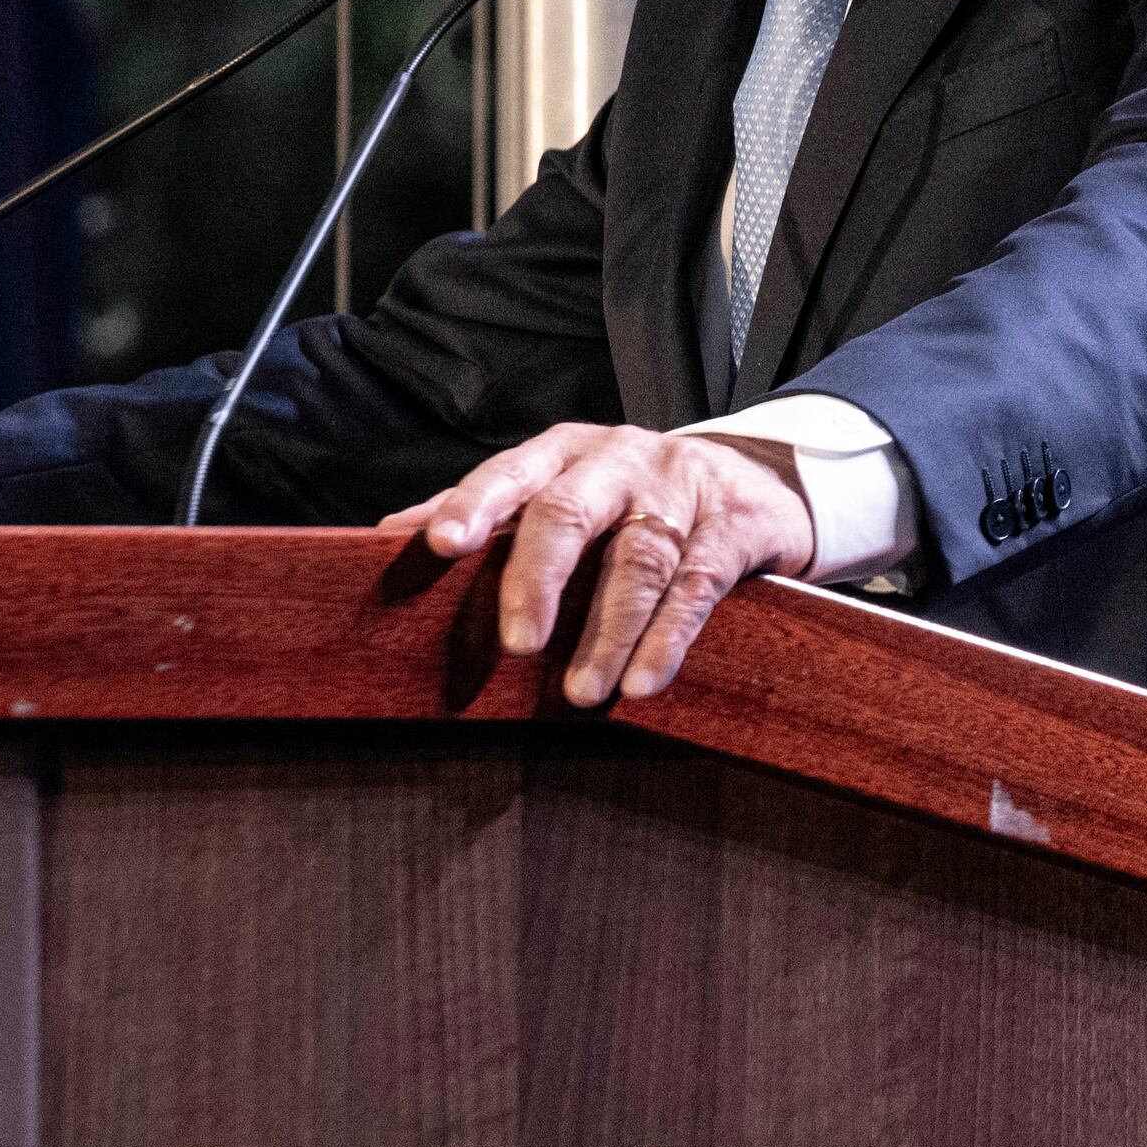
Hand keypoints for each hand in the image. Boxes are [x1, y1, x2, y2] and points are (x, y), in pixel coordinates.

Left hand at [381, 424, 817, 706]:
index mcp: (564, 452)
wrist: (755, 481)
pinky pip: (698, 585)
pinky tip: (644, 682)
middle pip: (571, 510)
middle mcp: (620, 462)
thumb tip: (390, 535)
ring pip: (639, 559)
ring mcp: (680, 491)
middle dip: (538, 577)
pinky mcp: (732, 527)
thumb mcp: (562, 488)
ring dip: (609, 631)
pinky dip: (669, 637)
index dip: (475, 505)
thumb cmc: (634, 496)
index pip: (511, 472)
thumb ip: (486, 509)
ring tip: (580, 693)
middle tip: (517, 643)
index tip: (442, 546)